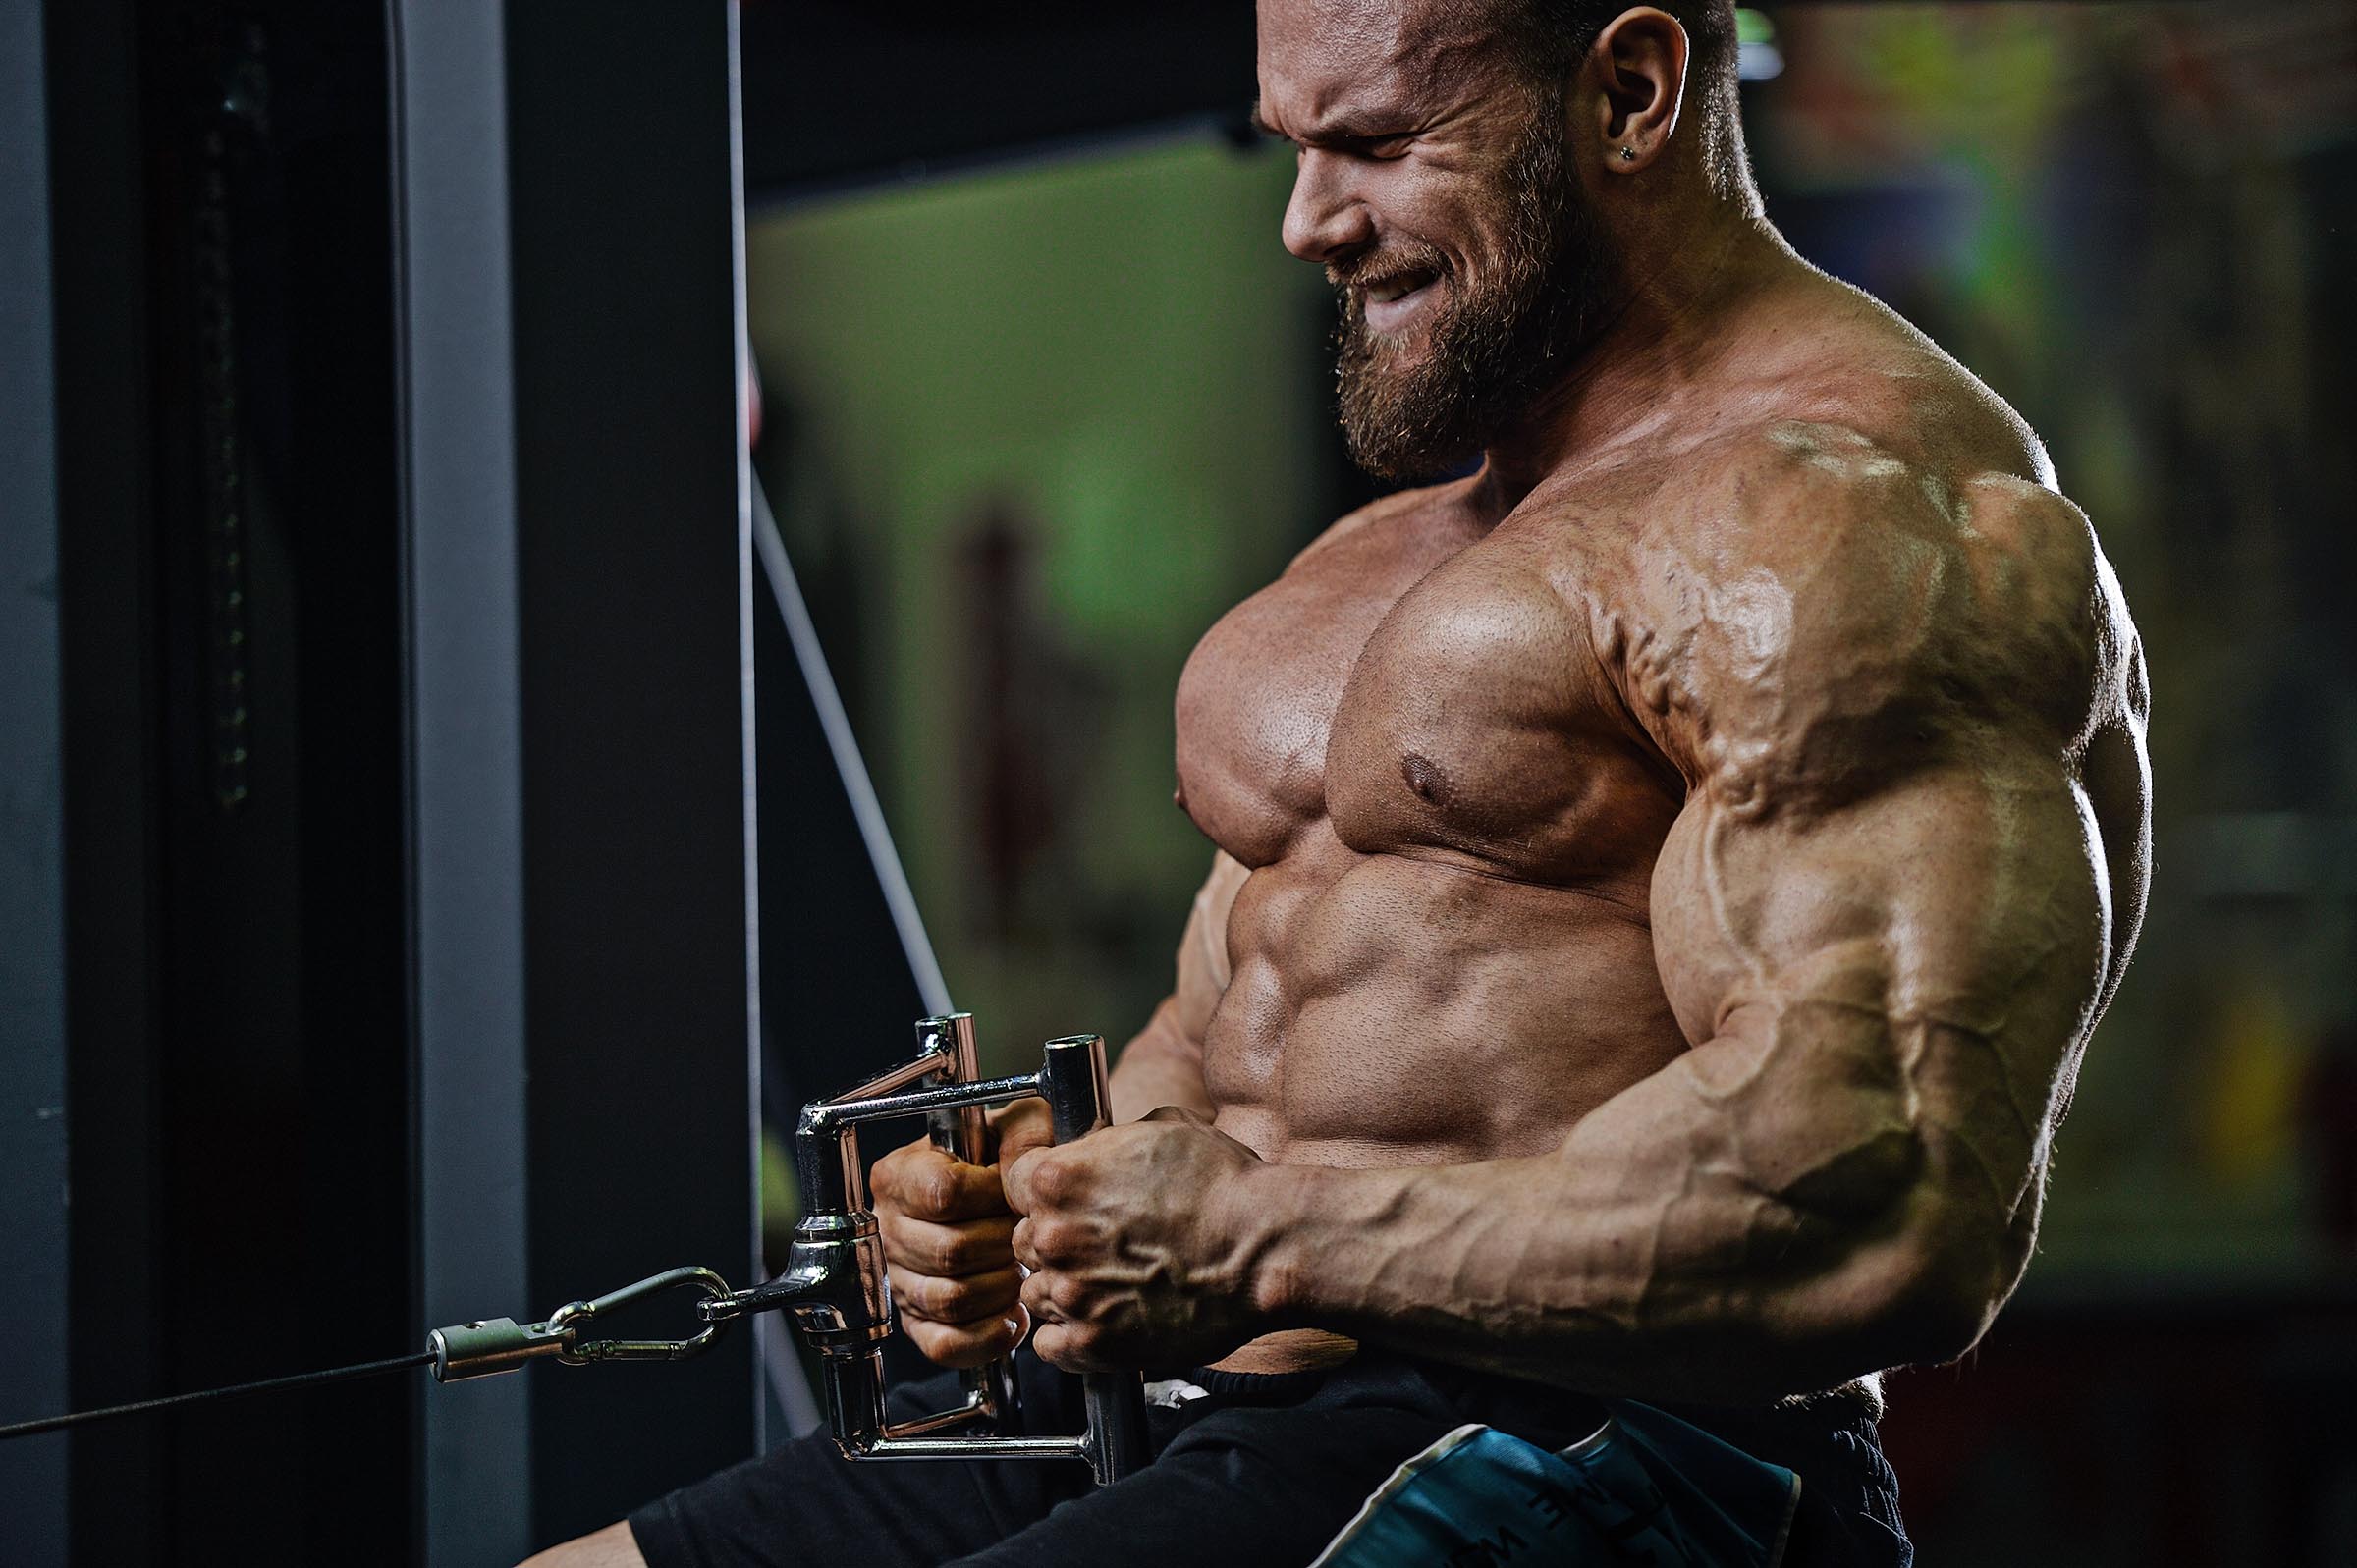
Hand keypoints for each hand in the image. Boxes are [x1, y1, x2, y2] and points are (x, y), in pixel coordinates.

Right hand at [869, 1100, 1054, 1367]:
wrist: (981, 1205)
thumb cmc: (992, 1165)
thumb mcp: (1008, 1130)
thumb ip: (1022, 1128)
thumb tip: (1031, 1150)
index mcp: (899, 1175)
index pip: (944, 1194)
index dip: (991, 1197)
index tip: (1012, 1194)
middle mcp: (888, 1228)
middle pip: (951, 1251)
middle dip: (1003, 1246)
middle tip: (1027, 1237)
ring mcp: (898, 1279)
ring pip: (949, 1299)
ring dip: (999, 1289)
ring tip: (1022, 1271)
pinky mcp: (916, 1323)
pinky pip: (944, 1344)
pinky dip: (985, 1337)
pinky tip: (1011, 1317)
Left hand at [1003, 1107, 1268, 1371]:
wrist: (1264, 1248)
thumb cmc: (1223, 1185)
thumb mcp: (1162, 1129)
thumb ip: (1107, 1140)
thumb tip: (1092, 1143)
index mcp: (1059, 1178)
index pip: (1013, 1183)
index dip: (1042, 1191)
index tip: (1066, 1200)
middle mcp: (1055, 1236)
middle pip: (1024, 1240)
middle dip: (1057, 1240)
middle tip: (1101, 1243)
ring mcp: (1072, 1294)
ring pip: (1037, 1294)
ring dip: (1065, 1290)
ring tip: (1112, 1283)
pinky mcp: (1094, 1345)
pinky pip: (1051, 1346)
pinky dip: (1071, 1337)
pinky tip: (1104, 1319)